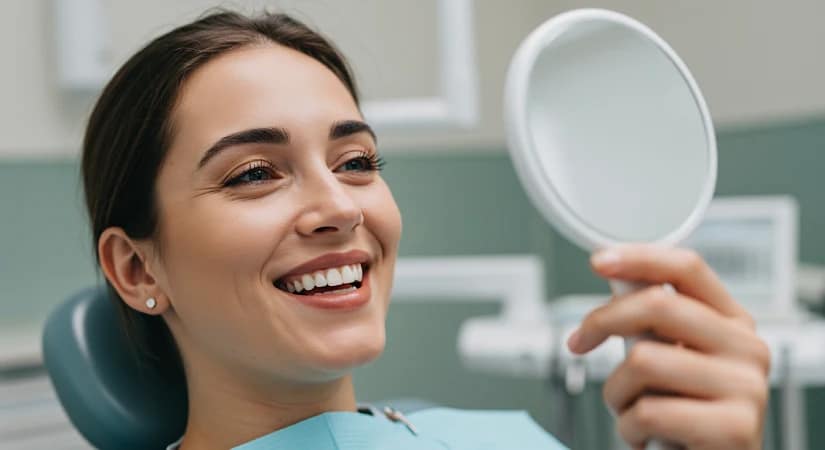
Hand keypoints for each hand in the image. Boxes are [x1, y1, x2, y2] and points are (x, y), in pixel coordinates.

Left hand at [566, 244, 769, 449]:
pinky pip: (649, 411)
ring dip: (616, 392)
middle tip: (580, 342)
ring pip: (643, 360)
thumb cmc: (688, 415)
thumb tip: (615, 278)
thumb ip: (653, 320)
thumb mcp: (674, 357)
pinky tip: (644, 435)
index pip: (687, 268)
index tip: (599, 261)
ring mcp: (745, 387)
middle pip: (657, 305)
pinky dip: (629, 427)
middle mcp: (746, 347)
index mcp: (732, 322)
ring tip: (631, 409)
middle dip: (602, 321)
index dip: (639, 257)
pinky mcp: (734, 427)